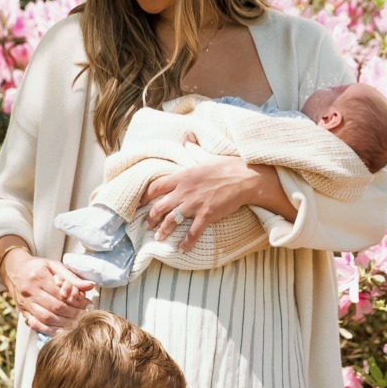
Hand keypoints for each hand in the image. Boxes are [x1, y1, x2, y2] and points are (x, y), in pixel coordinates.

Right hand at [1, 248, 92, 335]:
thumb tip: (90, 285)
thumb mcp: (54, 265)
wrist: (13, 270)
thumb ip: (72, 277)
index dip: (76, 302)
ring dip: (63, 324)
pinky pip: (36, 324)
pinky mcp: (23, 311)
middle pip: (55, 308)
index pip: (61, 295)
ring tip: (76, 324)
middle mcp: (30, 291)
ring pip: (46, 318)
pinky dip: (49, 330)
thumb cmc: (37, 266)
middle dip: (72, 314)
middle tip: (84, 316)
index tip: (88, 305)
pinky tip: (60, 330)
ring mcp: (25, 303)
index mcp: (39, 277)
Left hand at [144, 157, 263, 249]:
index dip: (145, 196)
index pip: (156, 186)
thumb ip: (193, 150)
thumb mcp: (206, 156)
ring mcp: (195, 204)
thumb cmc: (227, 166)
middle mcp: (185, 191)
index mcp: (183, 176)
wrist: (245, 177)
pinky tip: (182, 249)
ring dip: (163, 231)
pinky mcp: (207, 215)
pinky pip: (192, 232)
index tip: (141, 203)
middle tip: (146, 225)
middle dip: (150, 218)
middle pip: (159, 207)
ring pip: (171, 221)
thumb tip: (187, 138)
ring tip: (158, 238)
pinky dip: (186, 242)